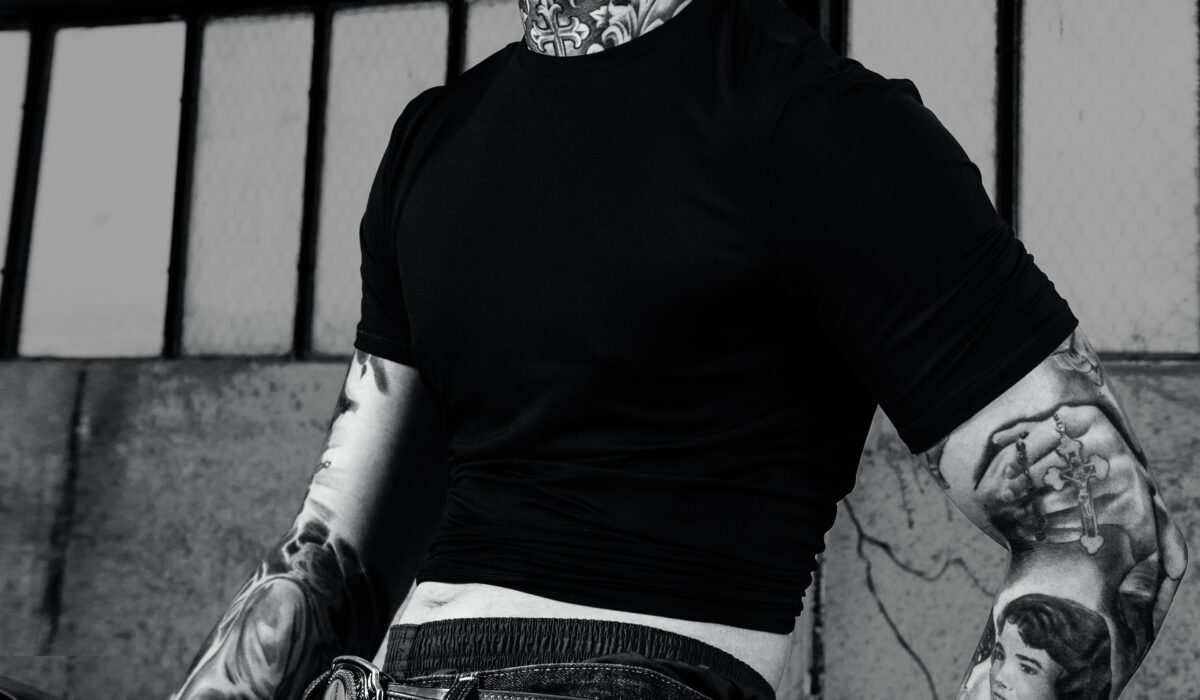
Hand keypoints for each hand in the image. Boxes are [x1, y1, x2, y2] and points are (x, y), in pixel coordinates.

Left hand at [981, 405, 1153, 555]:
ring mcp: (1122, 469)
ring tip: (1019, 513)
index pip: (1051, 431)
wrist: (1129, 489)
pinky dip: (1060, 523)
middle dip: (1027, 482)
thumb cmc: (1081, 456)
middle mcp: (1108, 439)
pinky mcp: (1129, 499)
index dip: (1025, 453)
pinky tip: (1042, 527)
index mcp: (1089, 417)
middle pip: (1059, 462)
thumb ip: (1028, 433)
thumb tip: (996, 440)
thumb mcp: (1059, 436)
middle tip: (1007, 495)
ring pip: (1070, 491)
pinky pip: (1086, 514)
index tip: (1007, 472)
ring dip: (1039, 506)